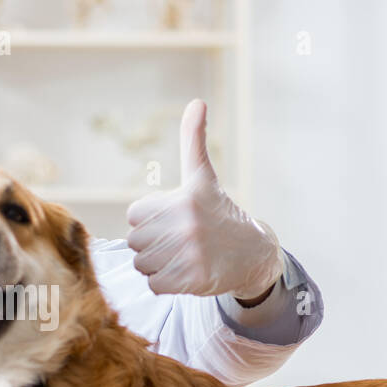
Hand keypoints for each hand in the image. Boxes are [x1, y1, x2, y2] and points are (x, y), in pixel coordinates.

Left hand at [126, 99, 284, 298]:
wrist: (252, 254)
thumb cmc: (219, 213)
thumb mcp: (203, 176)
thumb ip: (193, 141)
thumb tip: (197, 102)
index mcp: (182, 199)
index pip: (134, 215)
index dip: (150, 220)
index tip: (173, 219)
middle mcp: (185, 225)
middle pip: (135, 242)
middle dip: (152, 244)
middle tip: (180, 240)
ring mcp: (188, 254)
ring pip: (142, 264)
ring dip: (158, 264)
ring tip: (183, 256)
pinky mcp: (191, 280)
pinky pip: (154, 284)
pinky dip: (165, 283)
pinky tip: (186, 272)